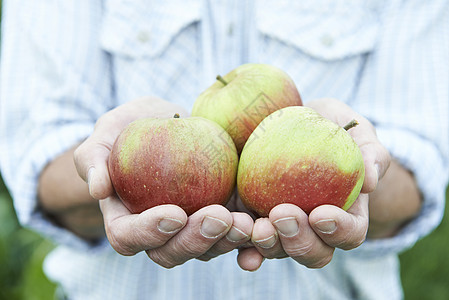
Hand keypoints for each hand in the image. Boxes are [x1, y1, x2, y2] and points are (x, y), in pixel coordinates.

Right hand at [74, 97, 252, 266]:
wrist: (169, 122)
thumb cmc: (131, 128)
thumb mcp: (106, 133)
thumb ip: (93, 158)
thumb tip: (97, 189)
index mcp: (127, 219)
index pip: (128, 237)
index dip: (149, 233)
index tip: (173, 213)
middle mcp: (160, 232)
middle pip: (172, 252)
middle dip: (195, 240)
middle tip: (217, 217)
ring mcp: (192, 227)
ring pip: (208, 249)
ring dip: (227, 241)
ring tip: (246, 222)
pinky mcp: (221, 215)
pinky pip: (235, 236)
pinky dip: (251, 242)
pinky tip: (264, 231)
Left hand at [238, 98, 390, 269]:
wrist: (291, 121)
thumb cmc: (328, 125)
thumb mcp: (352, 128)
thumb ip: (368, 152)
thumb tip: (370, 182)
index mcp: (344, 213)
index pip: (350, 233)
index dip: (338, 230)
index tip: (321, 214)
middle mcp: (312, 228)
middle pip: (313, 252)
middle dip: (299, 241)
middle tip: (282, 215)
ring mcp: (281, 227)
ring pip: (278, 250)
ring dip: (267, 244)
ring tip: (255, 226)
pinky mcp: (252, 217)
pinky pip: (246, 240)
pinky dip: (240, 246)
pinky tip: (232, 241)